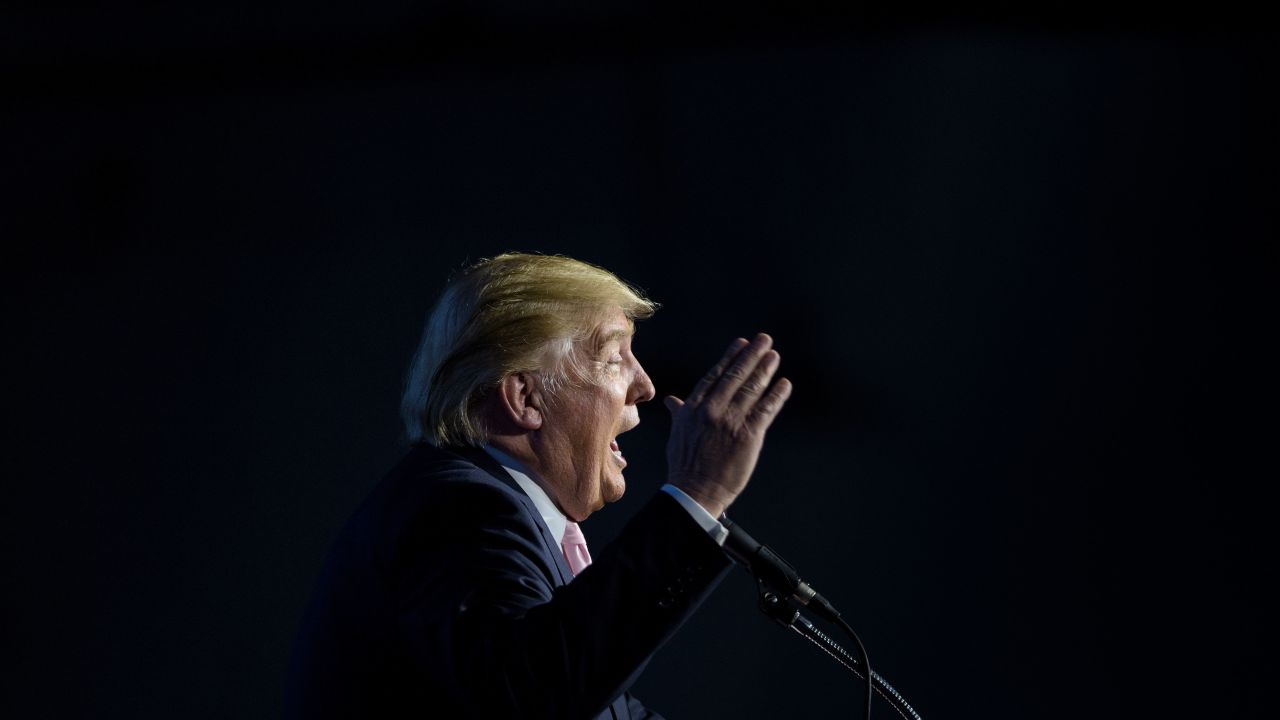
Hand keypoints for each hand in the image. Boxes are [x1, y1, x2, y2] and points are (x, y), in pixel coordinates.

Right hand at [664, 333, 792, 517]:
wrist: (694, 492)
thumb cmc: (685, 465)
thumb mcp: (677, 434)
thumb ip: (679, 413)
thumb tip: (670, 399)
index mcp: (694, 408)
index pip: (715, 376)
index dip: (730, 357)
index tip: (741, 343)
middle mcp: (712, 410)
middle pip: (735, 376)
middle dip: (751, 355)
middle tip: (765, 340)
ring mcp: (730, 422)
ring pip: (752, 389)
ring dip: (765, 370)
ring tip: (774, 356)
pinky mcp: (748, 436)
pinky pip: (766, 410)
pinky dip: (776, 396)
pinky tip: (784, 384)